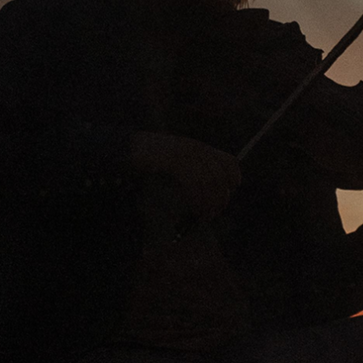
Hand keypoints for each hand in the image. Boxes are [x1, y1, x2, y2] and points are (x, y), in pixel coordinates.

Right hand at [126, 131, 240, 219]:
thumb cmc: (152, 158)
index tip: (232, 190)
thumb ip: (195, 171)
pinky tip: (194, 210)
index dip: (234, 176)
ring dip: (208, 203)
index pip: (229, 160)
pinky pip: (192, 184)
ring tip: (204, 215)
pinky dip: (196, 200)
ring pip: (207, 183)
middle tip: (215, 212)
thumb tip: (211, 194)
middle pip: (219, 176)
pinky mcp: (174, 162)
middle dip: (220, 198)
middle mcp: (196, 149)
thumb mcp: (178, 161)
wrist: (129, 147)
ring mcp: (186, 154)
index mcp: (200, 147)